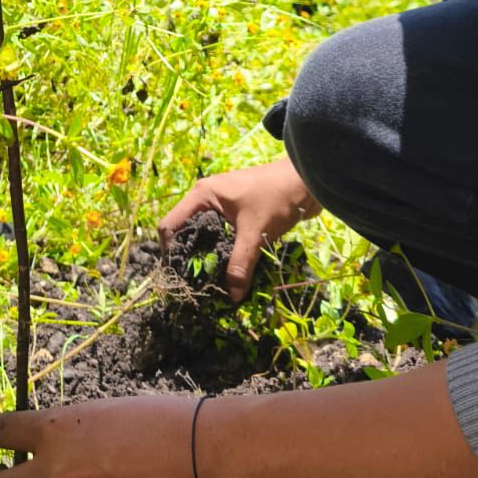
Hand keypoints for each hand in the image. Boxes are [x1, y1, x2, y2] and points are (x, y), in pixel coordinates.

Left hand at [0, 396, 203, 477]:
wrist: (201, 460)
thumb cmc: (157, 422)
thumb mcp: (99, 413)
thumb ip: (65, 433)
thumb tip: (46, 448)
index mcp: (54, 432)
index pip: (2, 433)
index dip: (3, 433)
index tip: (8, 436)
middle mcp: (54, 476)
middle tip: (6, 476)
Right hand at [158, 155, 319, 302]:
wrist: (307, 180)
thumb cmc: (276, 198)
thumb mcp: (255, 233)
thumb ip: (241, 264)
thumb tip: (233, 297)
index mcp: (202, 195)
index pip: (169, 225)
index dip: (169, 251)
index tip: (178, 275)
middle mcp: (206, 197)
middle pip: (184, 230)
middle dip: (188, 256)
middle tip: (195, 283)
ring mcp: (221, 203)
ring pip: (203, 233)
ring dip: (206, 254)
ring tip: (210, 279)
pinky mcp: (236, 210)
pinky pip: (219, 232)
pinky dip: (220, 248)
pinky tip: (228, 266)